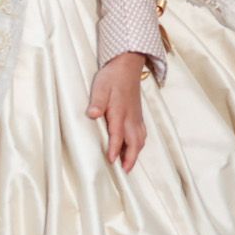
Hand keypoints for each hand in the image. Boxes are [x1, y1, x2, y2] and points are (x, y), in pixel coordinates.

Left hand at [86, 52, 147, 171]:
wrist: (128, 64)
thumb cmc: (112, 76)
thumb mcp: (100, 87)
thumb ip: (97, 102)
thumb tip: (93, 114)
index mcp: (120, 111)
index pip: (118, 134)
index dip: (115, 149)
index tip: (111, 161)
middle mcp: (131, 116)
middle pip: (134, 142)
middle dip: (131, 158)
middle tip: (125, 171)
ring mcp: (136, 116)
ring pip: (140, 139)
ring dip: (135, 152)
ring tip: (127, 163)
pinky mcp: (138, 114)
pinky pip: (142, 133)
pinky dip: (139, 143)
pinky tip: (133, 146)